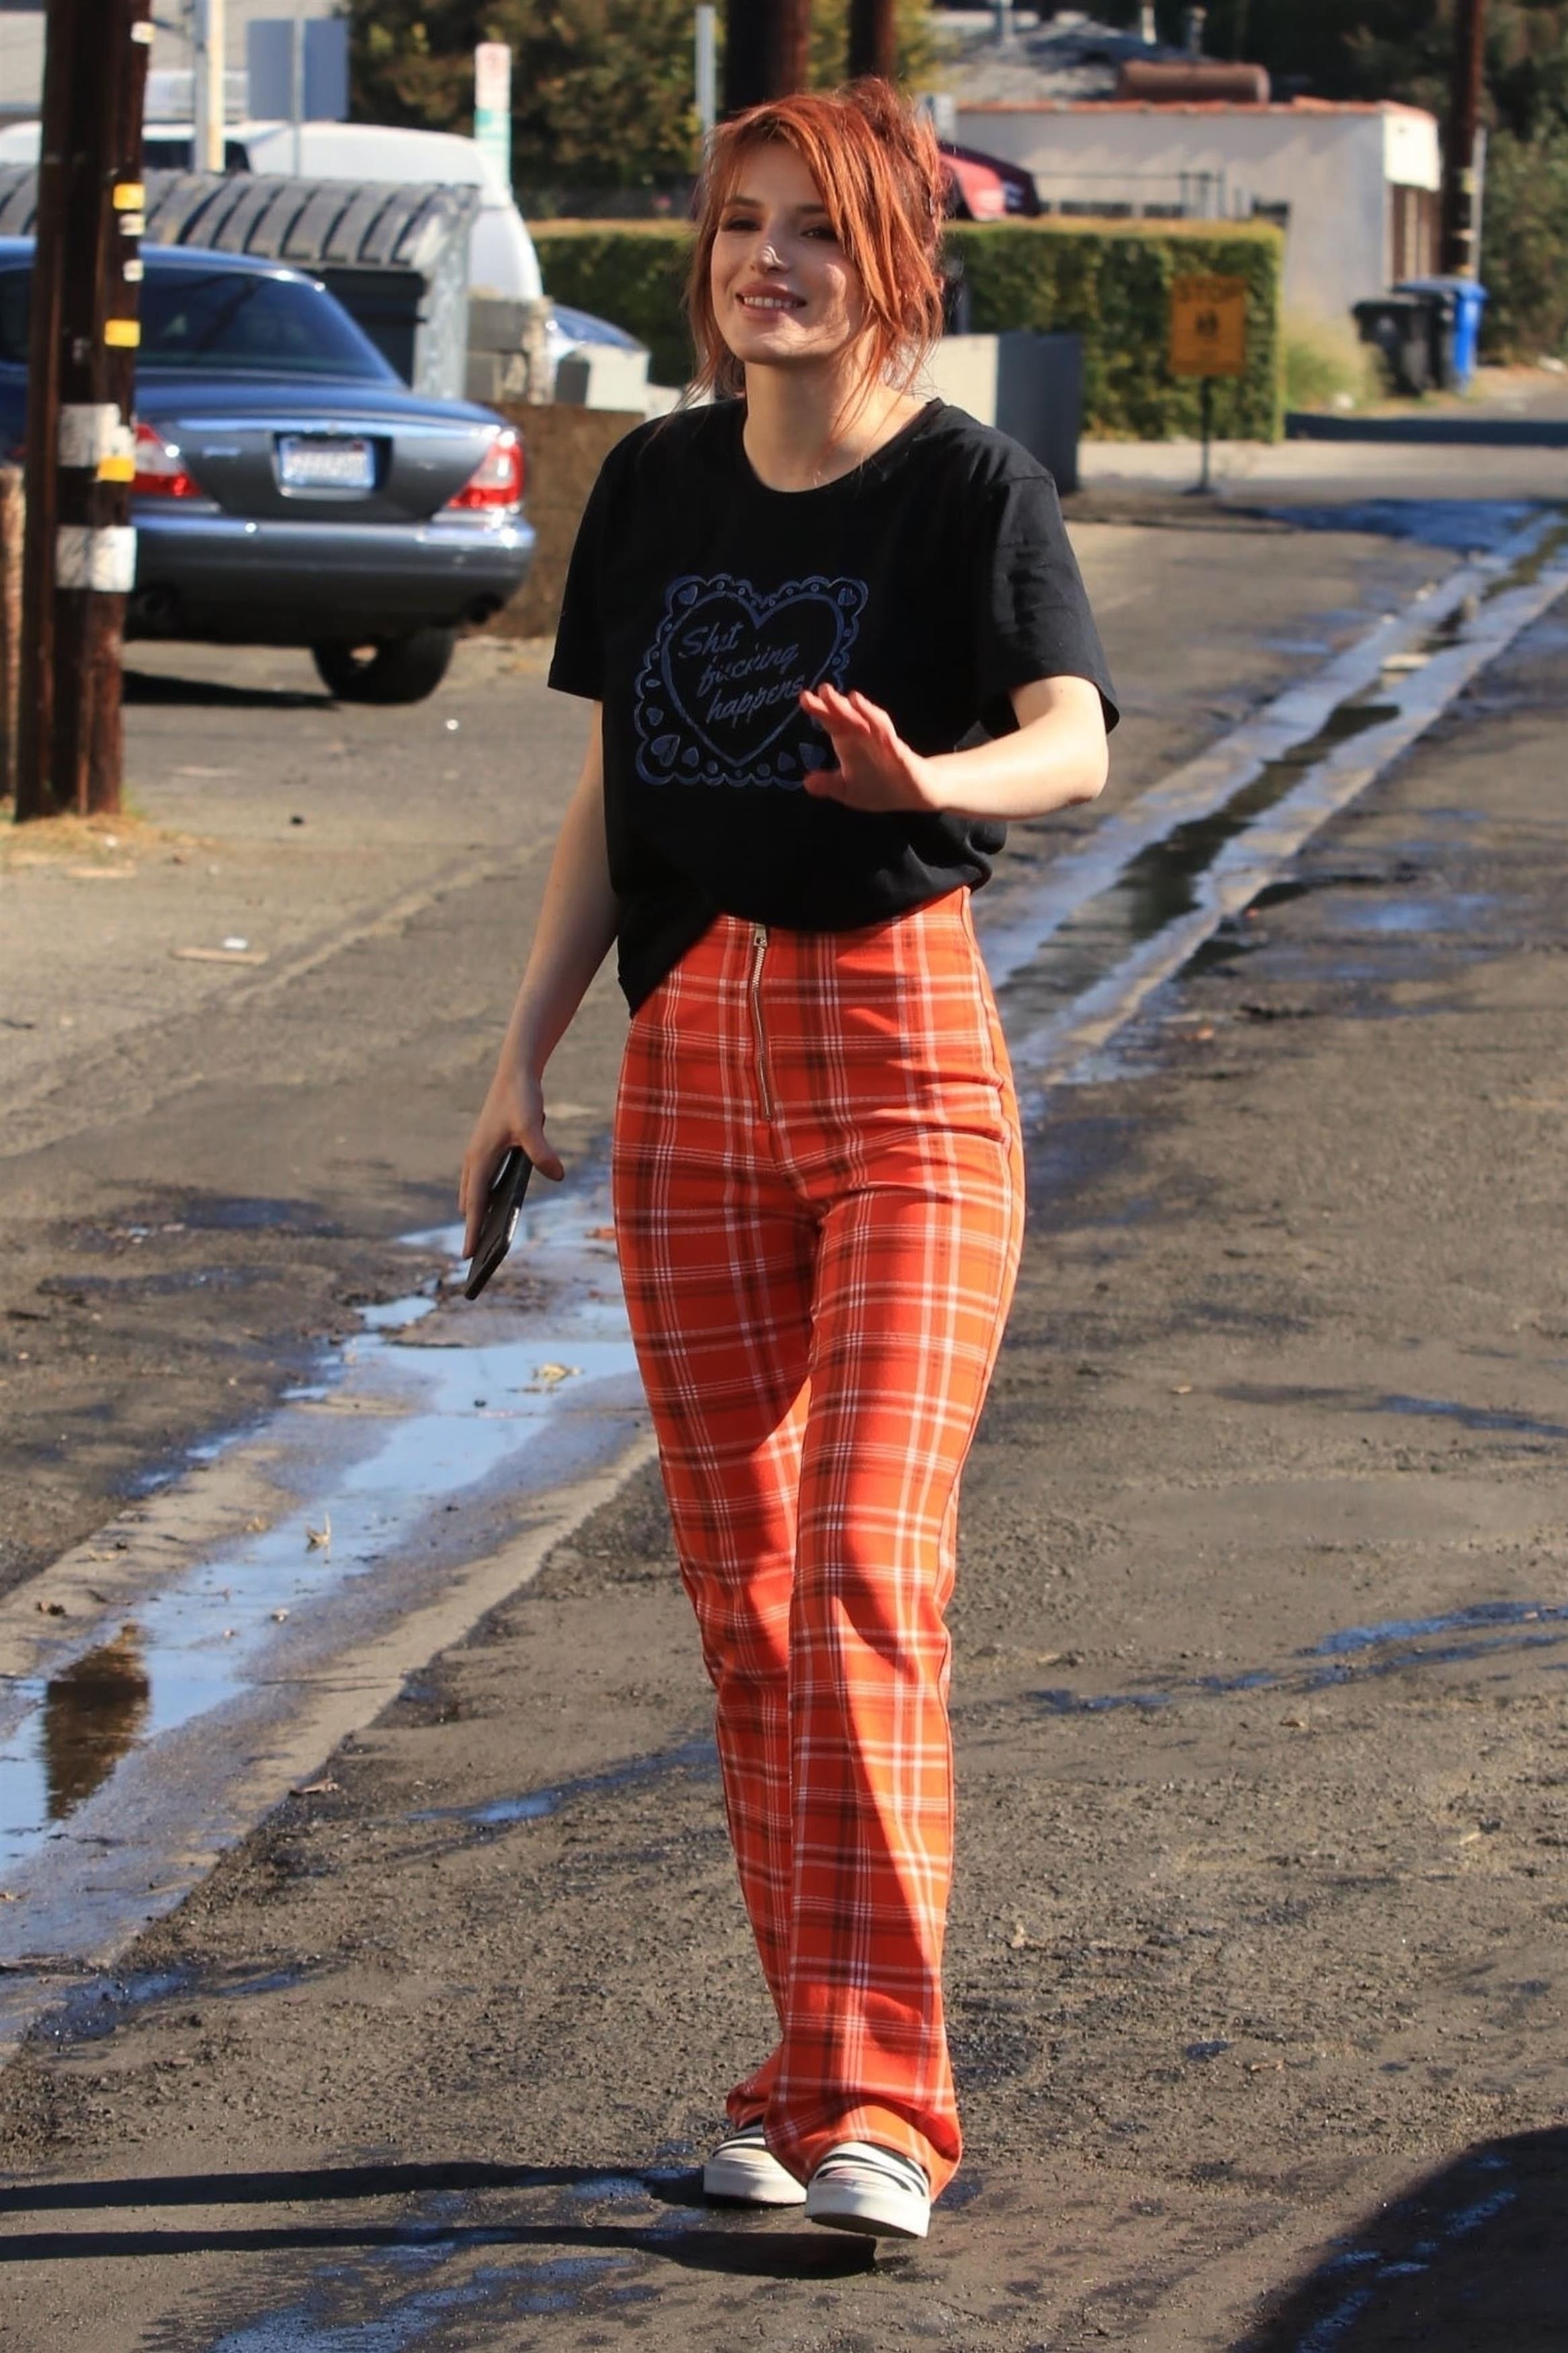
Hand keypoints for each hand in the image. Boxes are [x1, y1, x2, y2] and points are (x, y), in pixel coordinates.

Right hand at [459, 1061, 560, 1257]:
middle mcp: (474, 1160)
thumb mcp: (532, 1126)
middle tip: (474, 1259)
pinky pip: (480, 1182)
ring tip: (481, 1240)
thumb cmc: (521, 1098)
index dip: (471, 1231)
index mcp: (479, 1159)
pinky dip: (482, 1199)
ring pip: (473, 1192)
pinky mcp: (486, 1150)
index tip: (468, 1256)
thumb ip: (543, 1152)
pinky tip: (495, 1209)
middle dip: (471, 1229)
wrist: (515, 1074)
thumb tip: (557, 1177)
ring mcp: (478, 1155)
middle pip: (469, 1203)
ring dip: (475, 1215)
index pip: (474, 1204)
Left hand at [797, 684, 940, 813]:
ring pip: (875, 723)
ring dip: (866, 711)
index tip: (804, 698)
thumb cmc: (879, 784)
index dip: (820, 709)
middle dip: (838, 704)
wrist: (914, 793)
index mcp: (850, 740)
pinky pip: (896, 745)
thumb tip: (807, 782)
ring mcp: (886, 744)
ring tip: (854, 698)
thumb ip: (829, 784)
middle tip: (824, 689)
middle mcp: (867, 737)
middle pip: (851, 716)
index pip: (833, 721)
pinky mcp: (903, 757)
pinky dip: (889, 738)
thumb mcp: (848, 790)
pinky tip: (883, 733)